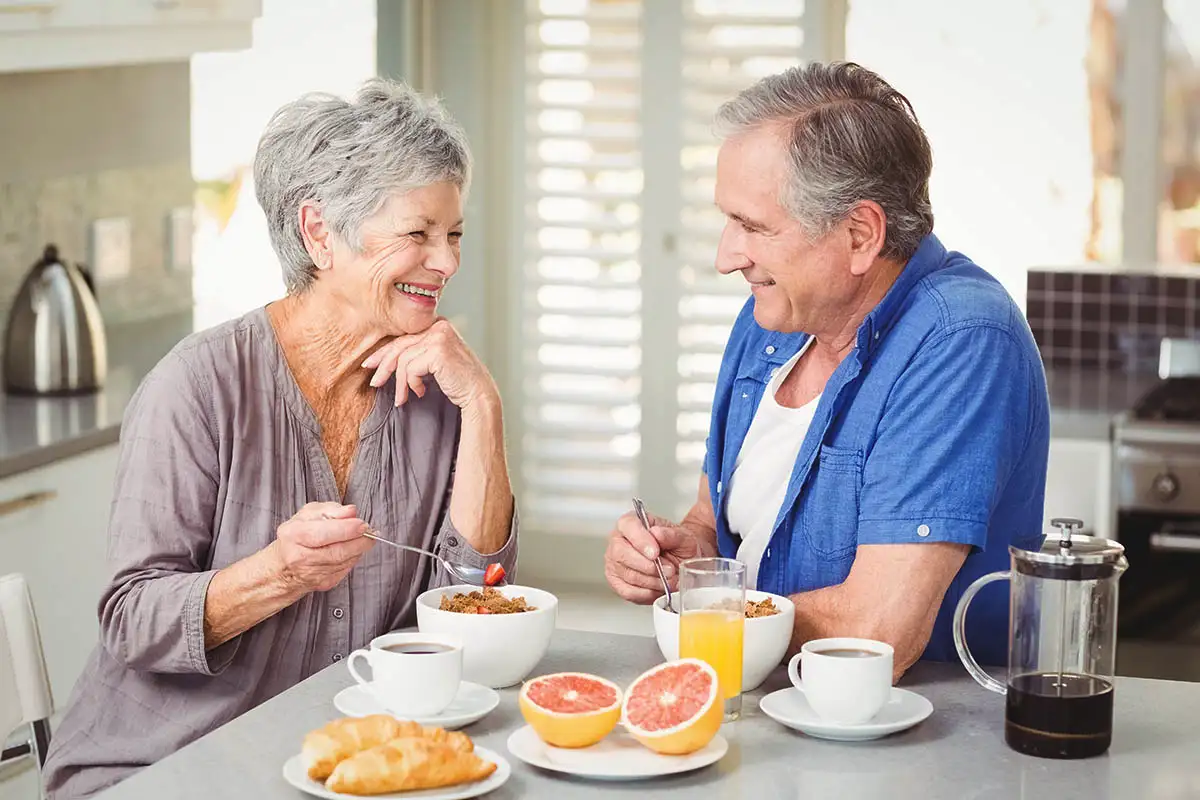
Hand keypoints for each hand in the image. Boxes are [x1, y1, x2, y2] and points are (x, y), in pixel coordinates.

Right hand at [270, 502, 373, 593]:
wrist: (284, 568)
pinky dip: (352, 558)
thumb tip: (351, 511)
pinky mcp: (322, 584)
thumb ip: (331, 510)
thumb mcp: (309, 514)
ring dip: (358, 549)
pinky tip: (350, 550)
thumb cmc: (297, 536)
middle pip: (337, 551)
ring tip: (361, 538)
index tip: (362, 525)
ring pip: (344, 561)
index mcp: (293, 534)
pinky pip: (345, 569)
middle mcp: (299, 556)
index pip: (322, 533)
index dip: (346, 529)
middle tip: (370, 532)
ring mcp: (311, 573)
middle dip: (359, 541)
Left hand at [362, 318, 498, 412]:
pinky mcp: (437, 350)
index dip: (384, 352)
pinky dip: (411, 384)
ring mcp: (438, 336)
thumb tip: (386, 357)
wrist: (478, 394)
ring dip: (400, 383)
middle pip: (399, 345)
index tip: (370, 364)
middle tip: (375, 383)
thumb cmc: (457, 381)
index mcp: (437, 324)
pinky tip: (420, 392)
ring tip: (401, 398)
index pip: (403, 337)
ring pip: (403, 360)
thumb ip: (417, 352)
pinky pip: (410, 368)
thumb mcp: (434, 360)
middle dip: (383, 366)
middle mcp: (438, 326)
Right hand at [604, 510, 704, 603]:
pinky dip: (647, 593)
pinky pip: (628, 592)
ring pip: (628, 575)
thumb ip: (671, 535)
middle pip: (621, 553)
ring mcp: (614, 563)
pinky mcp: (617, 583)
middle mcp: (618, 541)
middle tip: (669, 570)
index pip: (628, 526)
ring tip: (668, 579)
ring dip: (652, 581)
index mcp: (631, 523)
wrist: (681, 561)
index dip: (640, 541)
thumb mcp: (683, 537)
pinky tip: (658, 587)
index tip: (655, 553)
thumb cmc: (678, 546)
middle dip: (648, 566)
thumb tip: (657, 534)